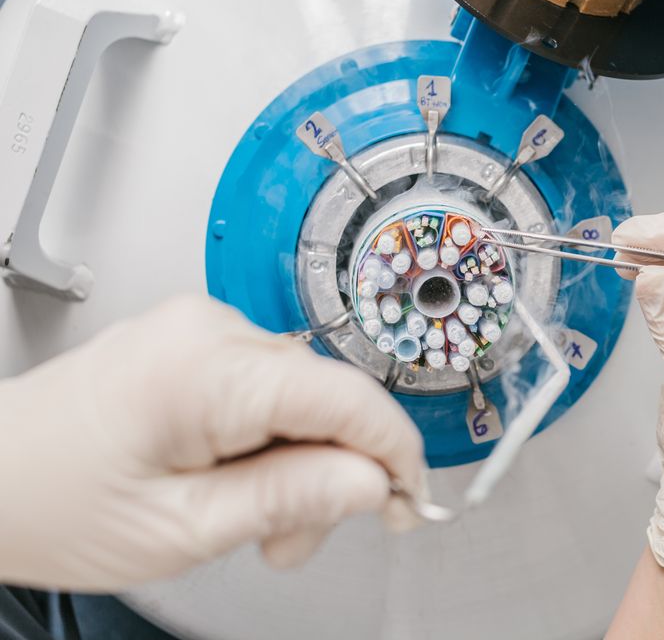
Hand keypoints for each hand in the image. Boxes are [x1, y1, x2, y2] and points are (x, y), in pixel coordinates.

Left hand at [0, 296, 427, 590]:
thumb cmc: (49, 505)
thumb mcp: (181, 529)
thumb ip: (289, 499)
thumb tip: (374, 481)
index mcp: (207, 370)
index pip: (349, 398)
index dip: (394, 454)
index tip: (409, 503)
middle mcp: (210, 329)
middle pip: (328, 399)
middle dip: (330, 475)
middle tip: (293, 541)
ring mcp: (201, 328)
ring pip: (303, 397)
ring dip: (297, 464)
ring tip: (252, 522)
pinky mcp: (195, 340)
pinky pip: (268, 386)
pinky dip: (268, 440)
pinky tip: (236, 479)